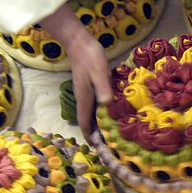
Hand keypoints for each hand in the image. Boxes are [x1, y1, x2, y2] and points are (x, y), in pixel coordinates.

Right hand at [44, 15, 108, 136]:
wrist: (80, 43)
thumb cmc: (90, 58)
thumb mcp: (99, 73)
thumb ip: (103, 89)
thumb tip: (107, 105)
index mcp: (85, 99)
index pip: (84, 123)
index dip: (89, 137)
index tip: (97, 149)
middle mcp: (84, 99)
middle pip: (87, 121)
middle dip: (95, 135)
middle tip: (108, 145)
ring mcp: (86, 93)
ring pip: (91, 114)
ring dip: (98, 125)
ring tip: (111, 134)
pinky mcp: (91, 87)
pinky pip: (95, 105)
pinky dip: (101, 114)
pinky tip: (111, 113)